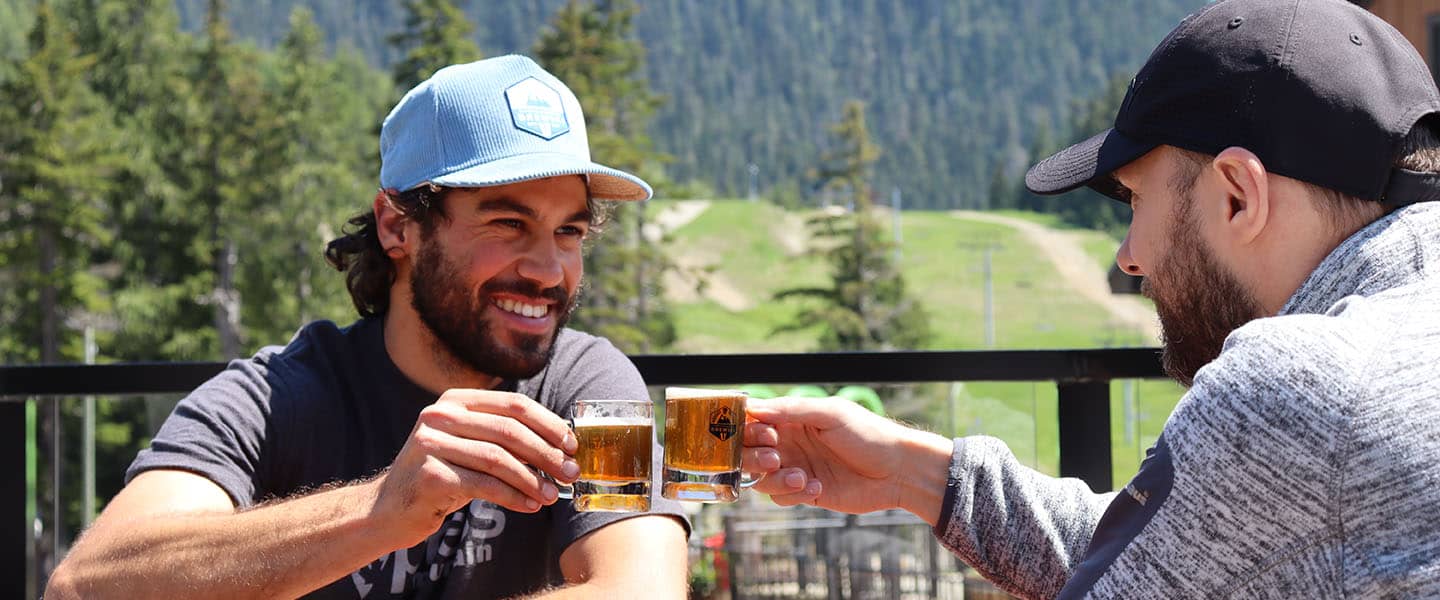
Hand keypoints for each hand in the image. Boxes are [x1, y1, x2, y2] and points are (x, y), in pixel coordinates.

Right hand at [371, 390, 578, 545]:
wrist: (387, 510)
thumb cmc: (441, 477)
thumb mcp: (469, 447)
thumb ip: (503, 438)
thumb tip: (561, 446)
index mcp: (456, 401)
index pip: (514, 405)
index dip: (548, 424)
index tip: (572, 445)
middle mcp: (440, 416)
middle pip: (509, 430)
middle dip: (547, 453)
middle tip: (571, 473)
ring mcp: (430, 444)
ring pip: (498, 459)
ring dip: (533, 479)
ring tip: (553, 495)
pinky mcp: (429, 476)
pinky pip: (484, 485)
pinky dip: (513, 496)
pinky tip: (530, 506)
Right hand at [742, 396, 950, 517]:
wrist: (898, 471)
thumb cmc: (868, 434)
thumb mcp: (830, 414)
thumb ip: (792, 410)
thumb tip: (754, 407)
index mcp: (792, 419)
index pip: (753, 421)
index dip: (749, 429)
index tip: (765, 434)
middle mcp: (790, 443)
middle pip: (749, 452)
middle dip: (755, 457)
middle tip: (776, 458)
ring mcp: (796, 468)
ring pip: (761, 479)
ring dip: (774, 479)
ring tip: (801, 477)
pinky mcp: (805, 493)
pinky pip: (780, 498)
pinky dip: (793, 494)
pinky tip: (818, 487)